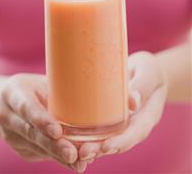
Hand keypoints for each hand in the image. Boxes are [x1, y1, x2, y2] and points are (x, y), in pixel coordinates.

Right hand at [0, 74, 78, 169]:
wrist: (10, 102)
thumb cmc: (34, 87)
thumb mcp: (42, 81)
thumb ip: (59, 87)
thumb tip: (89, 91)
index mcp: (13, 93)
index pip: (26, 107)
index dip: (41, 120)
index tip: (58, 131)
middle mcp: (7, 115)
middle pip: (31, 132)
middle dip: (53, 145)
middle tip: (72, 154)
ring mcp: (11, 135)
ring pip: (36, 147)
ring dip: (58, 156)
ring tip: (77, 162)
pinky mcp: (21, 148)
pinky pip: (40, 153)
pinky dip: (57, 157)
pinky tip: (73, 161)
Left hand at [77, 52, 167, 171]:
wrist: (147, 71)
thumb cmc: (150, 69)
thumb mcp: (149, 73)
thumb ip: (142, 85)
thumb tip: (132, 102)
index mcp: (148, 114)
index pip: (137, 132)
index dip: (122, 141)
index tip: (106, 146)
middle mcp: (135, 123)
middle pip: (119, 141)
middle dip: (101, 149)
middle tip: (83, 152)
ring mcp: (123, 122)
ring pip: (108, 138)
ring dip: (93, 146)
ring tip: (74, 150)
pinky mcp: (111, 116)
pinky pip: (101, 128)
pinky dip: (88, 135)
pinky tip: (72, 138)